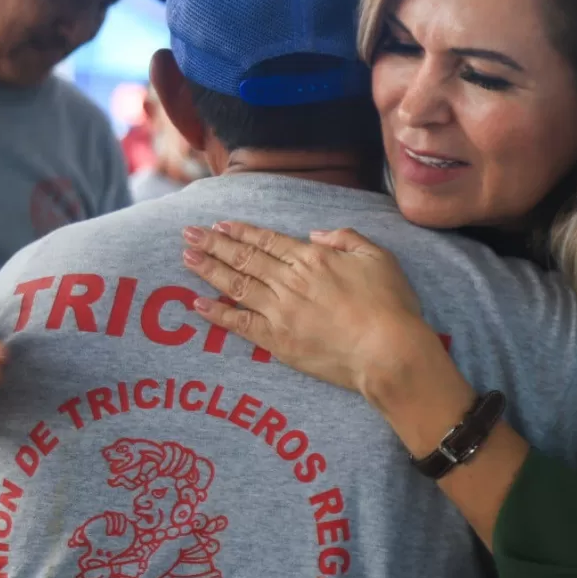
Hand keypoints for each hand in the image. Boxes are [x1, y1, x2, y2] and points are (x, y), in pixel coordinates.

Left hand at [182, 222, 429, 405]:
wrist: (388, 352)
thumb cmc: (390, 305)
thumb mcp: (378, 258)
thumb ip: (346, 238)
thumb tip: (315, 234)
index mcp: (313, 258)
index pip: (267, 240)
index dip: (240, 231)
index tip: (219, 225)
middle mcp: (290, 281)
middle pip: (244, 258)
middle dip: (213, 244)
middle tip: (187, 234)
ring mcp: (280, 312)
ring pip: (236, 285)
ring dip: (208, 270)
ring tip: (186, 258)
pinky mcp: (277, 341)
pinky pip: (239, 324)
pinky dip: (216, 314)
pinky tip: (197, 304)